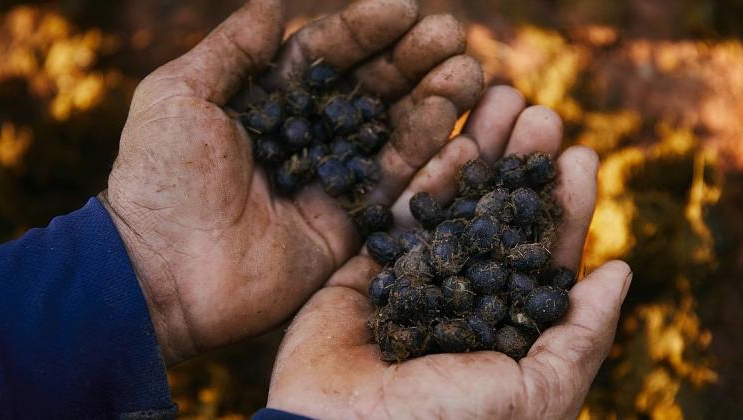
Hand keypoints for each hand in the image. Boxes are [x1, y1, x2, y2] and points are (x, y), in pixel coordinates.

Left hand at [100, 0, 483, 364]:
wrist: (160, 274)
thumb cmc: (160, 178)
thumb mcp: (180, 96)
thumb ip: (232, 49)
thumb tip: (273, 2)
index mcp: (267, 104)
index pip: (327, 57)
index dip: (366, 31)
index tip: (406, 8)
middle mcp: (305, 141)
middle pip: (369, 92)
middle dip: (411, 61)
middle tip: (452, 37)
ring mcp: (328, 185)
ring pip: (391, 136)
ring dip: (432, 102)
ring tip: (467, 74)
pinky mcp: (346, 230)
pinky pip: (395, 190)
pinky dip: (428, 160)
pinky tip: (454, 125)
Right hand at [266, 88, 633, 418]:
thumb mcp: (539, 391)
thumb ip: (580, 334)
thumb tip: (620, 272)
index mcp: (508, 332)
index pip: (546, 258)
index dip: (565, 207)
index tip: (579, 158)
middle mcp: (463, 301)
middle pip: (499, 222)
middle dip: (522, 169)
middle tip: (542, 117)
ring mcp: (413, 283)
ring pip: (452, 209)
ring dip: (479, 157)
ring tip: (501, 105)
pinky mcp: (365, 273)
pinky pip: (398, 218)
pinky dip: (424, 180)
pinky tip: (454, 142)